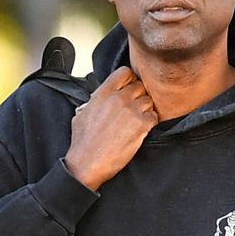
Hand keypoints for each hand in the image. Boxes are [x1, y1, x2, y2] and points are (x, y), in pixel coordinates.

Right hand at [64, 67, 157, 190]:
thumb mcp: (81, 114)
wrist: (88, 163)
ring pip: (148, 101)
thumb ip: (93, 101)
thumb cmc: (83, 143)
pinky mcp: (141, 125)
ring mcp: (131, 111)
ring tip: (135, 122)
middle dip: (138, 97)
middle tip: (133, 110)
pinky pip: (154, 116)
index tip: (128, 89)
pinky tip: (141, 130)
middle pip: (139, 86)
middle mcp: (119, 98)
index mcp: (103, 93)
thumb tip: (95, 99)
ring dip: (145, 110)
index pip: (125, 72)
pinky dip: (150, 123)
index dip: (129, 80)